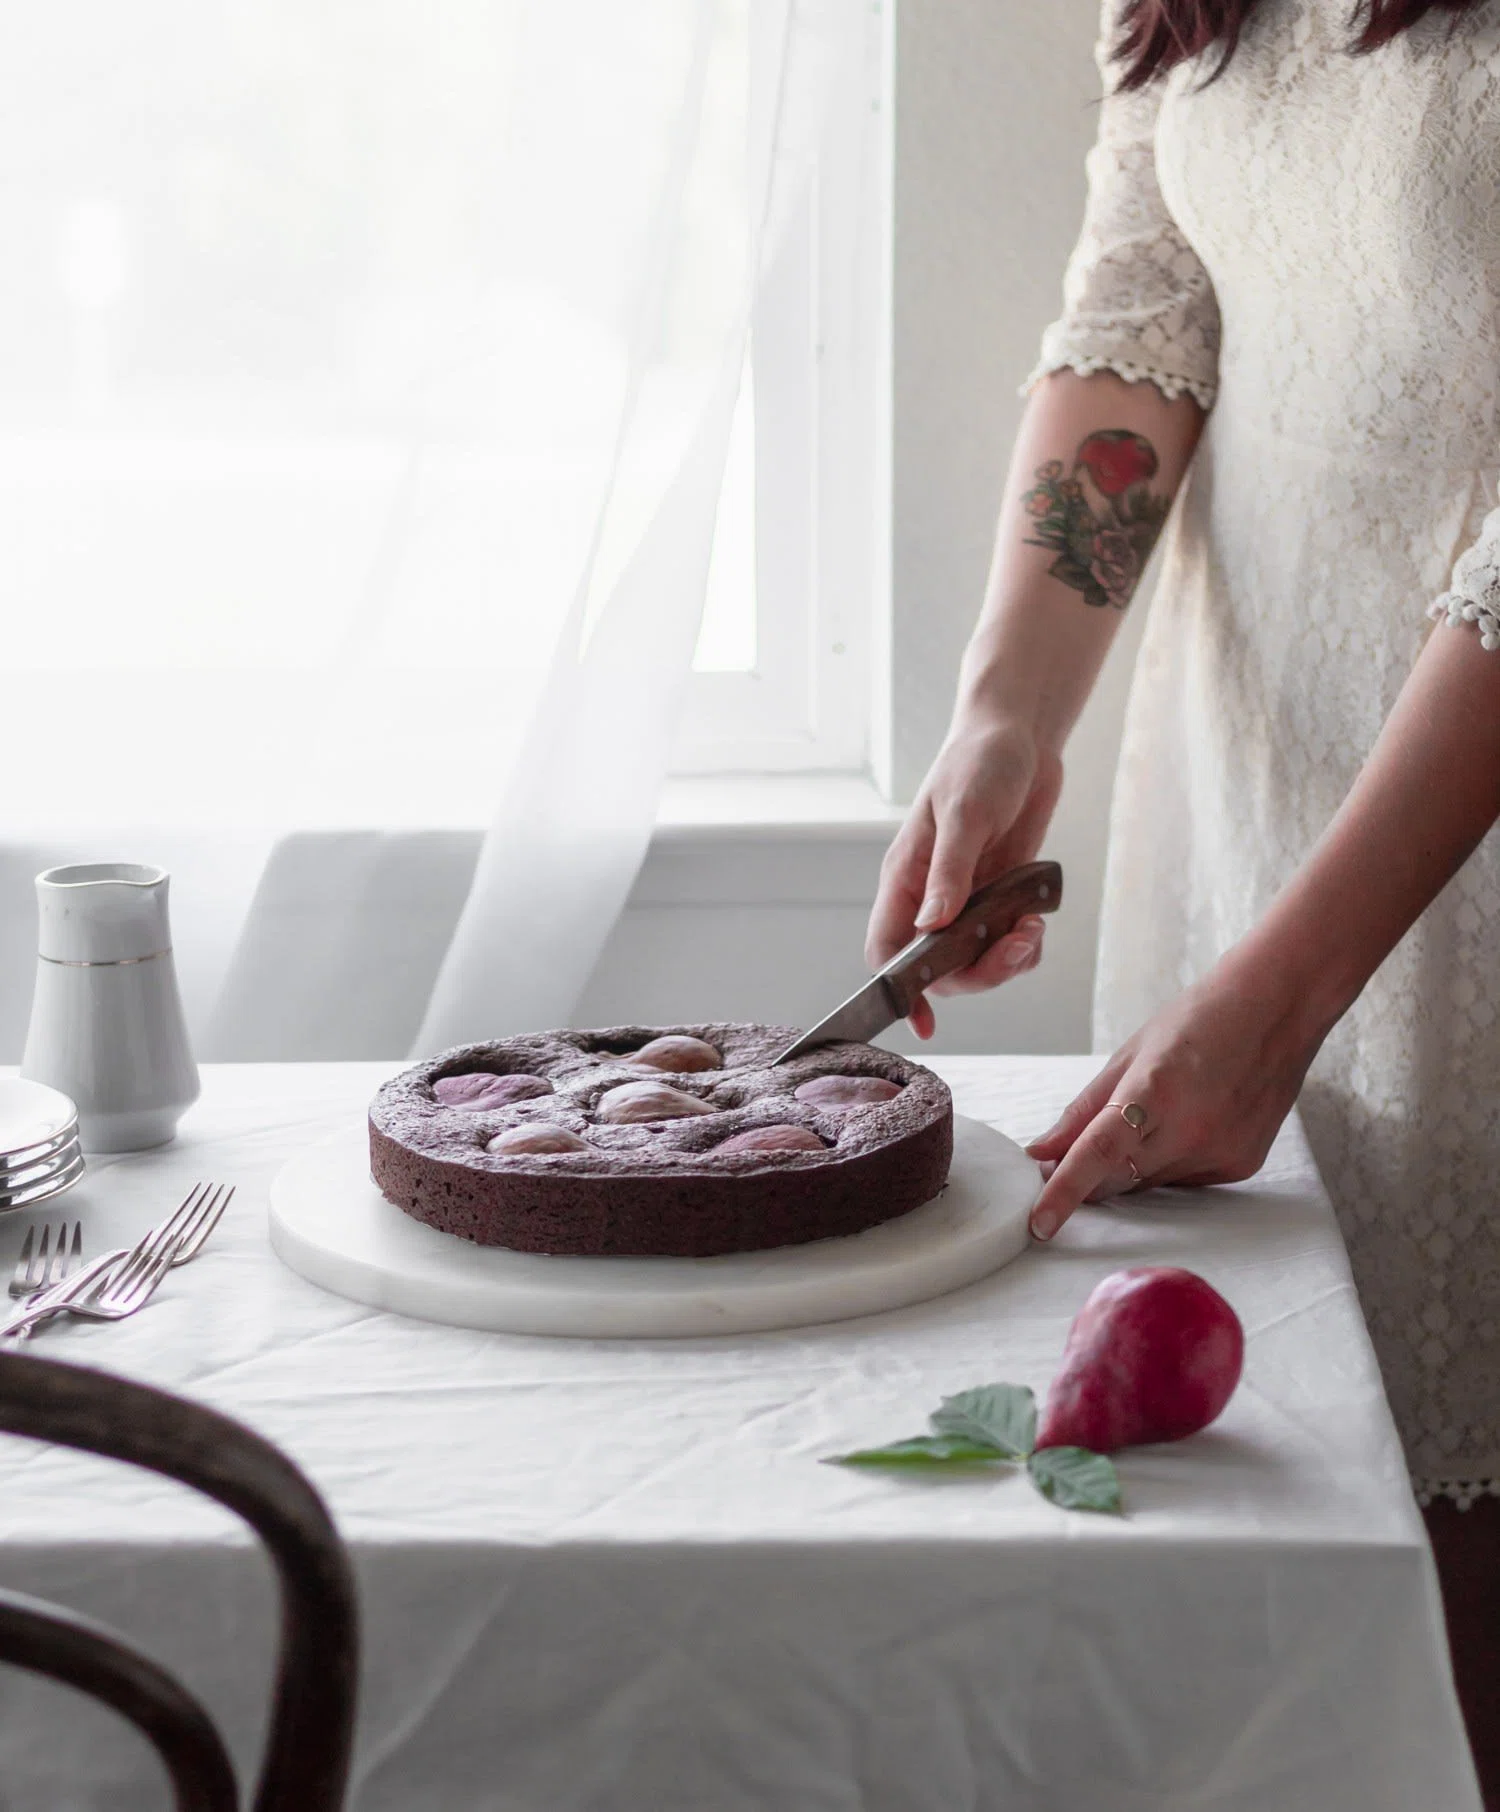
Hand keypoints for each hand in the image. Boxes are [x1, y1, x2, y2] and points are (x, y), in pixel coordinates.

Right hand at [866, 717, 1062, 1038]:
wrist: (1021, 737)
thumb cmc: (980, 763)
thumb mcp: (964, 813)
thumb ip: (949, 871)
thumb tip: (930, 925)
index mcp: (905, 878)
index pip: (886, 949)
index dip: (899, 989)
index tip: (924, 1018)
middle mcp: (930, 896)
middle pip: (938, 968)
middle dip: (977, 972)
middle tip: (1015, 947)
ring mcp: (966, 899)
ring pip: (976, 962)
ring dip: (1007, 960)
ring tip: (1032, 929)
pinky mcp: (1000, 896)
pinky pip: (1006, 942)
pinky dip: (1024, 944)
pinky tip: (1037, 919)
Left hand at [1023, 957, 1324, 1239]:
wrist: (1278, 1011)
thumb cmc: (1198, 1021)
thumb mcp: (1130, 1056)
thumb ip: (1083, 1111)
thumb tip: (1042, 1153)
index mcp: (1157, 1090)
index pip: (1099, 1152)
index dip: (1065, 1191)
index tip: (1038, 1224)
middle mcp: (1192, 1129)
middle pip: (1118, 1179)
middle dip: (1086, 1178)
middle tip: (1064, 1161)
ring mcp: (1221, 1152)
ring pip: (1149, 1184)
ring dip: (1129, 1167)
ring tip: (1149, 1116)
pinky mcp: (1241, 1166)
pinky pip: (1184, 1181)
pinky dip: (1167, 1163)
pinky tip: (1184, 1124)